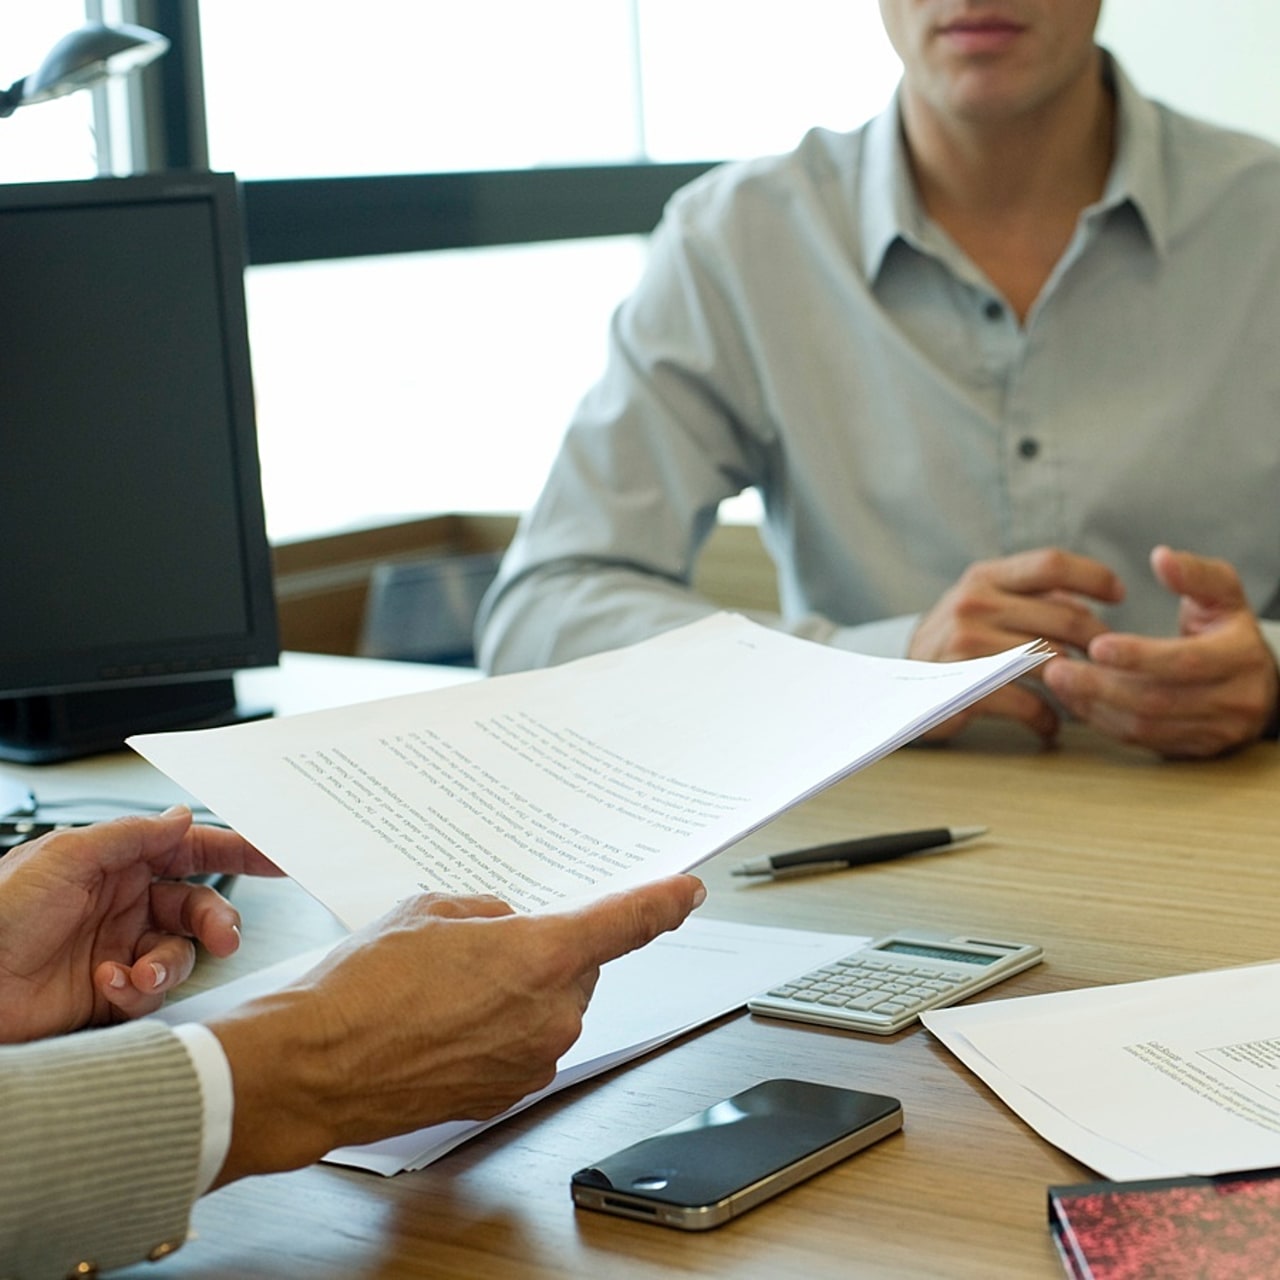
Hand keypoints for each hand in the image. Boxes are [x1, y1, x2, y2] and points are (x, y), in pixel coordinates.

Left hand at [0, 807, 281, 1041]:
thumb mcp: (66, 857)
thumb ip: (133, 835)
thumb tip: (183, 816)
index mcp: (115, 862)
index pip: (190, 849)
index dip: (237, 851)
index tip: (275, 857)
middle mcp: (122, 904)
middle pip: (197, 907)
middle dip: (216, 922)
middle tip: (223, 938)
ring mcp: (119, 950)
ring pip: (181, 953)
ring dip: (171, 964)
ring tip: (142, 974)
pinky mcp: (110, 995)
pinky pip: (151, 992)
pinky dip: (138, 991)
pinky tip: (110, 986)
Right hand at [207, 874, 705, 1183]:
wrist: (318, 1066)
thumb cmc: (366, 987)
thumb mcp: (430, 910)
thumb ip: (488, 912)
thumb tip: (504, 925)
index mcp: (543, 957)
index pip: (627, 923)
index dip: (663, 904)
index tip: (687, 893)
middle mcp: (551, 1015)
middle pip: (579, 968)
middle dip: (543, 952)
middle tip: (481, 947)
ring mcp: (530, 1062)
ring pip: (550, 1010)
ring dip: (517, 994)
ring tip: (446, 989)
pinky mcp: (504, 1095)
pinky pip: (522, 1046)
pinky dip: (498, 1031)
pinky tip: (443, 1022)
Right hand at [908, 548, 1123, 741]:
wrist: (893, 684)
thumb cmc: (954, 644)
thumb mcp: (981, 604)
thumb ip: (1030, 595)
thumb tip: (1093, 596)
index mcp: (983, 578)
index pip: (1051, 563)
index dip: (1094, 576)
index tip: (1119, 596)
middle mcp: (973, 605)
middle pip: (1064, 616)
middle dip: (1099, 643)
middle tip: (1112, 663)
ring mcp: (966, 646)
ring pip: (1052, 660)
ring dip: (1078, 684)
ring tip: (1086, 697)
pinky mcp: (963, 687)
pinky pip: (1026, 703)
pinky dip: (1046, 719)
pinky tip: (1049, 726)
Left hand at [1043, 546, 1279, 756]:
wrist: (1255, 679)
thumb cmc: (1226, 628)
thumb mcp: (1222, 593)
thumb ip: (1194, 573)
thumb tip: (1161, 557)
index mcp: (1242, 656)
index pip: (1187, 660)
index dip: (1139, 655)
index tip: (1095, 645)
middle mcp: (1236, 701)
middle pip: (1159, 701)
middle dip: (1102, 686)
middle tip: (1055, 668)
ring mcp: (1217, 731)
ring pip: (1146, 727)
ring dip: (1095, 706)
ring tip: (1057, 681)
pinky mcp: (1195, 750)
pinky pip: (1142, 741)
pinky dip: (1103, 722)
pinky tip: (1074, 700)